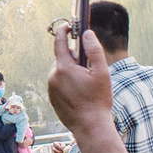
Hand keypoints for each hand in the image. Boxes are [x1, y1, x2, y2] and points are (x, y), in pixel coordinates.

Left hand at [46, 24, 128, 152]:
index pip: (60, 43)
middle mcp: (53, 76)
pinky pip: (58, 83)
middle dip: (73, 57)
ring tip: (86, 83)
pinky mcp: (52, 98)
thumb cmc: (98, 100)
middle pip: (61, 58)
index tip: (69, 26)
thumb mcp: (101, 72)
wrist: (90, 127)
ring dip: (70, 70)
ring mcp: (51, 88)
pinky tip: (80, 92)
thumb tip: (86, 33)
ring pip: (60, 71)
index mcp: (64, 68)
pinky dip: (67, 82)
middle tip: (88, 66)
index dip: (64, 32)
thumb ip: (94, 50)